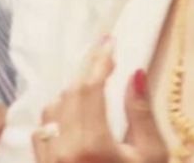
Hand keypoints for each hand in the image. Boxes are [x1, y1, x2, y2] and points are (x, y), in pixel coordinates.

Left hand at [32, 38, 165, 162]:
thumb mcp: (151, 154)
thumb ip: (141, 114)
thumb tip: (136, 74)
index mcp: (92, 144)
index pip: (90, 89)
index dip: (100, 61)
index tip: (111, 42)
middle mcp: (64, 149)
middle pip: (69, 94)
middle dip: (86, 68)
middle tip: (103, 50)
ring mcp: (49, 160)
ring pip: (51, 109)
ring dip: (71, 91)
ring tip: (91, 80)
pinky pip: (41, 131)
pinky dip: (57, 114)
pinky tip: (74, 112)